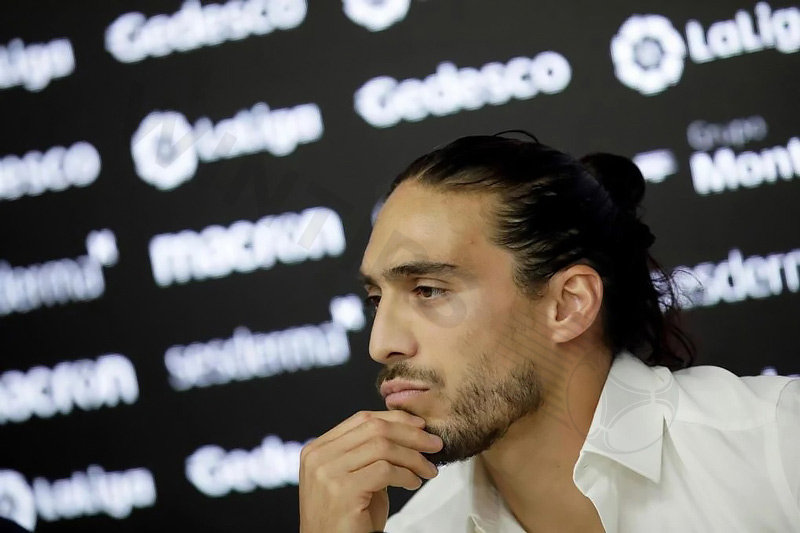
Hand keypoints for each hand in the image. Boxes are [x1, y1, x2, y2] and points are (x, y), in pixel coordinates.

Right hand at [298, 410, 443, 532]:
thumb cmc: (347, 520)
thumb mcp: (355, 478)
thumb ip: (368, 453)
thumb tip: (405, 430)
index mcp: (318, 449)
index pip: (361, 419)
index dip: (395, 419)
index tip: (420, 426)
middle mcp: (318, 457)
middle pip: (373, 428)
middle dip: (411, 434)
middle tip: (434, 444)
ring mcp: (327, 473)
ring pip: (382, 447)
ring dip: (413, 457)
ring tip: (428, 469)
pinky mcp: (342, 491)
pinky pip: (384, 470)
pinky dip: (406, 474)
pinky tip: (413, 482)